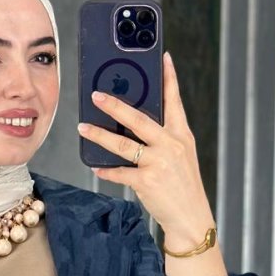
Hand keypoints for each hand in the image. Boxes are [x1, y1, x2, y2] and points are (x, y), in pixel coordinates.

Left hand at [78, 52, 216, 249]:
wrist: (191, 217)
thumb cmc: (183, 186)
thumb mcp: (181, 156)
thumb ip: (163, 139)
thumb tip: (134, 126)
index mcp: (181, 136)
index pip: (175, 102)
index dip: (169, 78)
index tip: (163, 58)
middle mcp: (171, 145)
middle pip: (139, 119)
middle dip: (116, 105)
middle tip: (97, 95)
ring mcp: (158, 162)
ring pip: (123, 144)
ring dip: (100, 135)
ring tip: (83, 128)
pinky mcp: (147, 180)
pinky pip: (120, 172)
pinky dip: (107, 170)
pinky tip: (96, 167)